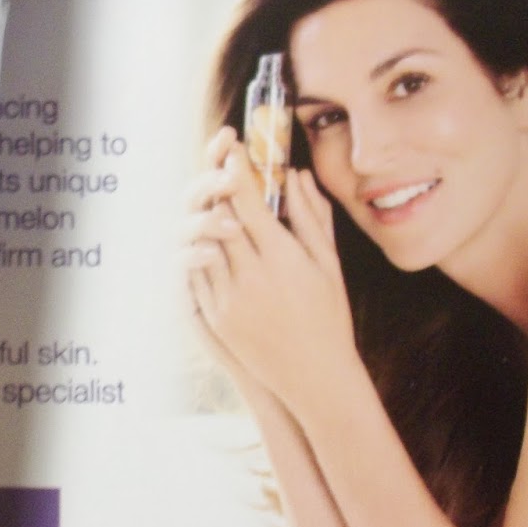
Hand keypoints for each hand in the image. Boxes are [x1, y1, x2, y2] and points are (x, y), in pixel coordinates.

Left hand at [182, 129, 358, 414]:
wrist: (313, 376)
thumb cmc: (329, 316)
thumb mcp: (328, 264)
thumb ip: (311, 217)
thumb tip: (297, 176)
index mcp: (282, 258)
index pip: (249, 202)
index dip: (238, 172)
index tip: (232, 150)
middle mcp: (250, 276)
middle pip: (221, 218)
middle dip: (219, 190)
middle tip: (218, 172)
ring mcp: (228, 298)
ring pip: (204, 243)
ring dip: (206, 221)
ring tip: (212, 207)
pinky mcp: (215, 317)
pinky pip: (198, 274)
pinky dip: (200, 253)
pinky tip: (206, 243)